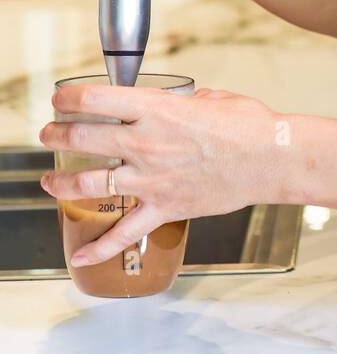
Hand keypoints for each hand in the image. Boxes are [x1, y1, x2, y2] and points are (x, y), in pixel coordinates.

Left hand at [39, 84, 290, 266]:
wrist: (270, 158)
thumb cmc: (247, 124)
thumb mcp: (209, 98)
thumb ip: (181, 102)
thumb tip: (172, 105)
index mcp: (155, 109)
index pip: (94, 100)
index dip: (68, 99)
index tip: (61, 100)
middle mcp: (145, 142)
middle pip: (82, 139)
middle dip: (57, 135)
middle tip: (49, 134)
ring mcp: (151, 178)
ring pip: (89, 185)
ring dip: (61, 183)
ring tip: (49, 181)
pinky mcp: (164, 207)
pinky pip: (124, 232)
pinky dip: (99, 248)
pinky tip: (79, 255)